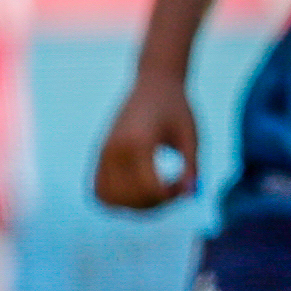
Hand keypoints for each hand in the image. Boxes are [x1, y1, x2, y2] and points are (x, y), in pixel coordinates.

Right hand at [95, 71, 207, 210]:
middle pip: (131, 198)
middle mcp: (115, 149)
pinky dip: (115, 199)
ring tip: (153, 192)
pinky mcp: (99, 155)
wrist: (153, 84)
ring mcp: (103, 153)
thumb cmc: (176, 108)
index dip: (172, 196)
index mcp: (139, 141)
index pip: (151, 188)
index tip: (184, 184)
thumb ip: (192, 167)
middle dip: (156, 204)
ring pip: (110, 200)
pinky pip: (98, 191)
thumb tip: (190, 196)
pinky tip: (136, 190)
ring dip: (134, 206)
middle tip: (173, 188)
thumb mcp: (191, 136)